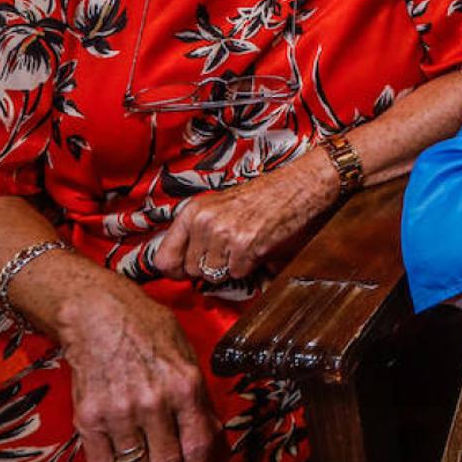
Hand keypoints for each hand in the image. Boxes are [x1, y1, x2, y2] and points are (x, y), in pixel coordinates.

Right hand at [60, 282, 219, 461]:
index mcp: (185, 385)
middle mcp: (154, 402)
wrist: (98, 314)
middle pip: (165, 461)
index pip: (196, 443)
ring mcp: (119, 412)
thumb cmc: (148, 329)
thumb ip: (197, 396)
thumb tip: (209, 433)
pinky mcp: (89, 417)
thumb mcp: (186, 354)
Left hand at [154, 153, 337, 282]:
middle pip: (192, 271)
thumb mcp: (218, 207)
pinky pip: (238, 273)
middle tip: (230, 250)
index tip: (186, 272)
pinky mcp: (245, 245)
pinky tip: (258, 245)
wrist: (297, 186)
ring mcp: (223, 233)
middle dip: (211, 267)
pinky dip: (250, 266)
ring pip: (214, 275)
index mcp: (193, 211)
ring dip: (231, 267)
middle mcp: (204, 221)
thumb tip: (175, 269)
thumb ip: (195, 233)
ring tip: (246, 245)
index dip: (176, 270)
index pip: (163, 259)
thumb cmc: (262, 197)